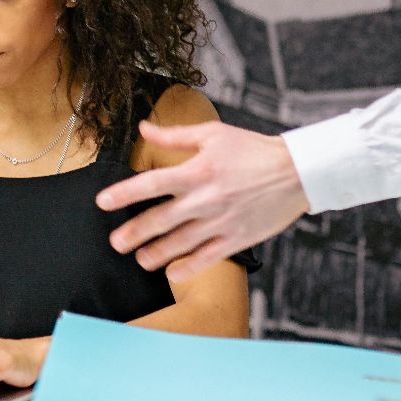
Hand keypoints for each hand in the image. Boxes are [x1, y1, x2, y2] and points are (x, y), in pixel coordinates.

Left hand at [96, 120, 308, 283]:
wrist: (297, 172)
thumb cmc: (253, 149)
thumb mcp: (213, 133)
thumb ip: (174, 134)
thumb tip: (143, 128)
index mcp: (197, 171)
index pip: (151, 184)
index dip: (124, 194)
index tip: (103, 202)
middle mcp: (205, 199)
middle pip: (160, 220)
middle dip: (133, 233)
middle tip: (115, 242)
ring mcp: (220, 222)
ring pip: (180, 244)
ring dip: (155, 254)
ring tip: (140, 259)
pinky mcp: (236, 239)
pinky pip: (207, 258)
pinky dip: (188, 268)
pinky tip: (173, 273)